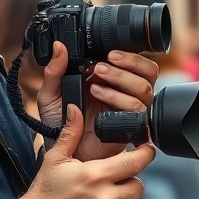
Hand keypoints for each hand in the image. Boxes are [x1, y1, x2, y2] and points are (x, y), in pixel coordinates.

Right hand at [22, 104, 154, 198]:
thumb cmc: (44, 192)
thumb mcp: (55, 158)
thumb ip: (71, 133)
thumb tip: (76, 108)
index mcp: (96, 175)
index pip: (138, 161)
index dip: (145, 153)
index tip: (145, 150)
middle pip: (139, 185)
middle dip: (128, 180)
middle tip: (111, 180)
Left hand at [36, 42, 157, 160]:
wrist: (60, 151)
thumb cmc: (58, 124)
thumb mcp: (51, 93)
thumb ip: (54, 70)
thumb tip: (59, 46)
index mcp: (111, 79)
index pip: (135, 61)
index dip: (129, 55)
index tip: (110, 54)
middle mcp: (124, 92)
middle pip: (147, 72)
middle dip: (129, 65)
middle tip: (102, 67)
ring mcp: (128, 110)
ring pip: (144, 90)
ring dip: (121, 82)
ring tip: (95, 86)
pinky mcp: (129, 127)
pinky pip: (138, 112)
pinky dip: (121, 102)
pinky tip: (101, 101)